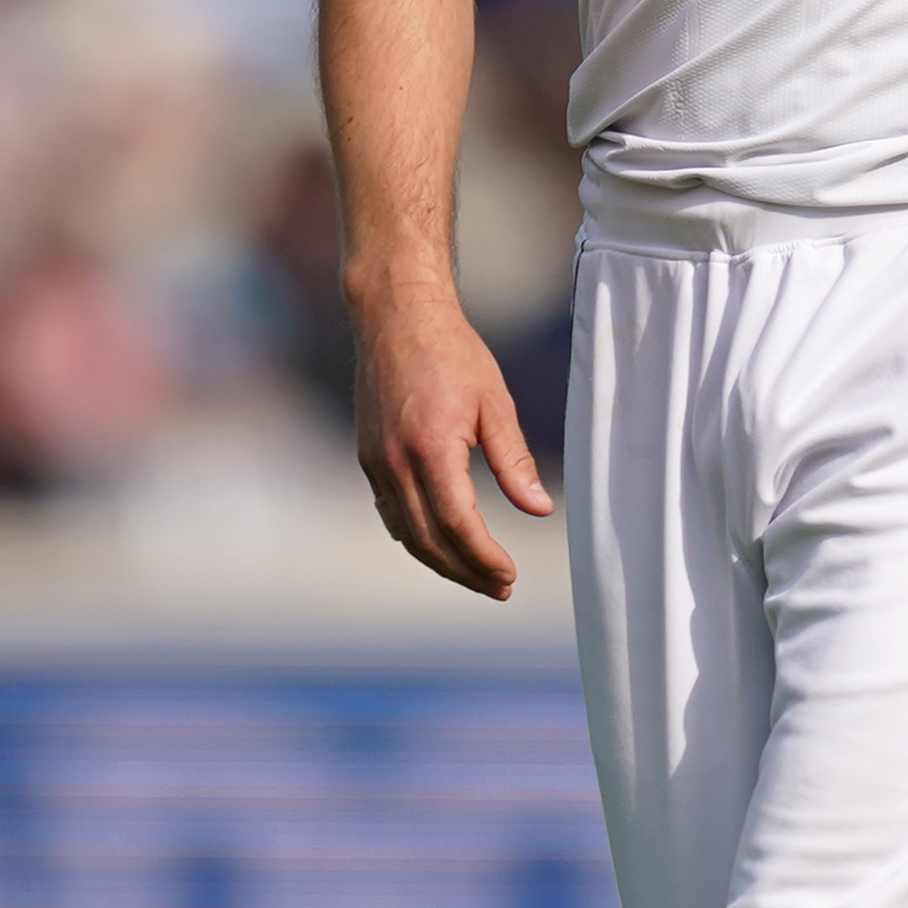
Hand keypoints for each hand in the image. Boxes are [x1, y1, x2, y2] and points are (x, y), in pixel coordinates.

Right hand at [350, 286, 553, 599]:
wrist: (397, 319)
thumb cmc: (453, 354)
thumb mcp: (494, 403)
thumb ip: (514, 461)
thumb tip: (540, 509)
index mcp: (431, 449)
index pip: (456, 523)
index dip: (483, 557)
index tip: (509, 576)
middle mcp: (395, 463)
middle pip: (428, 540)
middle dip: (465, 571)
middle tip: (500, 587)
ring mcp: (375, 464)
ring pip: (406, 533)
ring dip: (440, 562)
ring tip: (476, 576)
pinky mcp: (368, 459)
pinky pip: (390, 513)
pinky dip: (415, 538)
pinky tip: (439, 545)